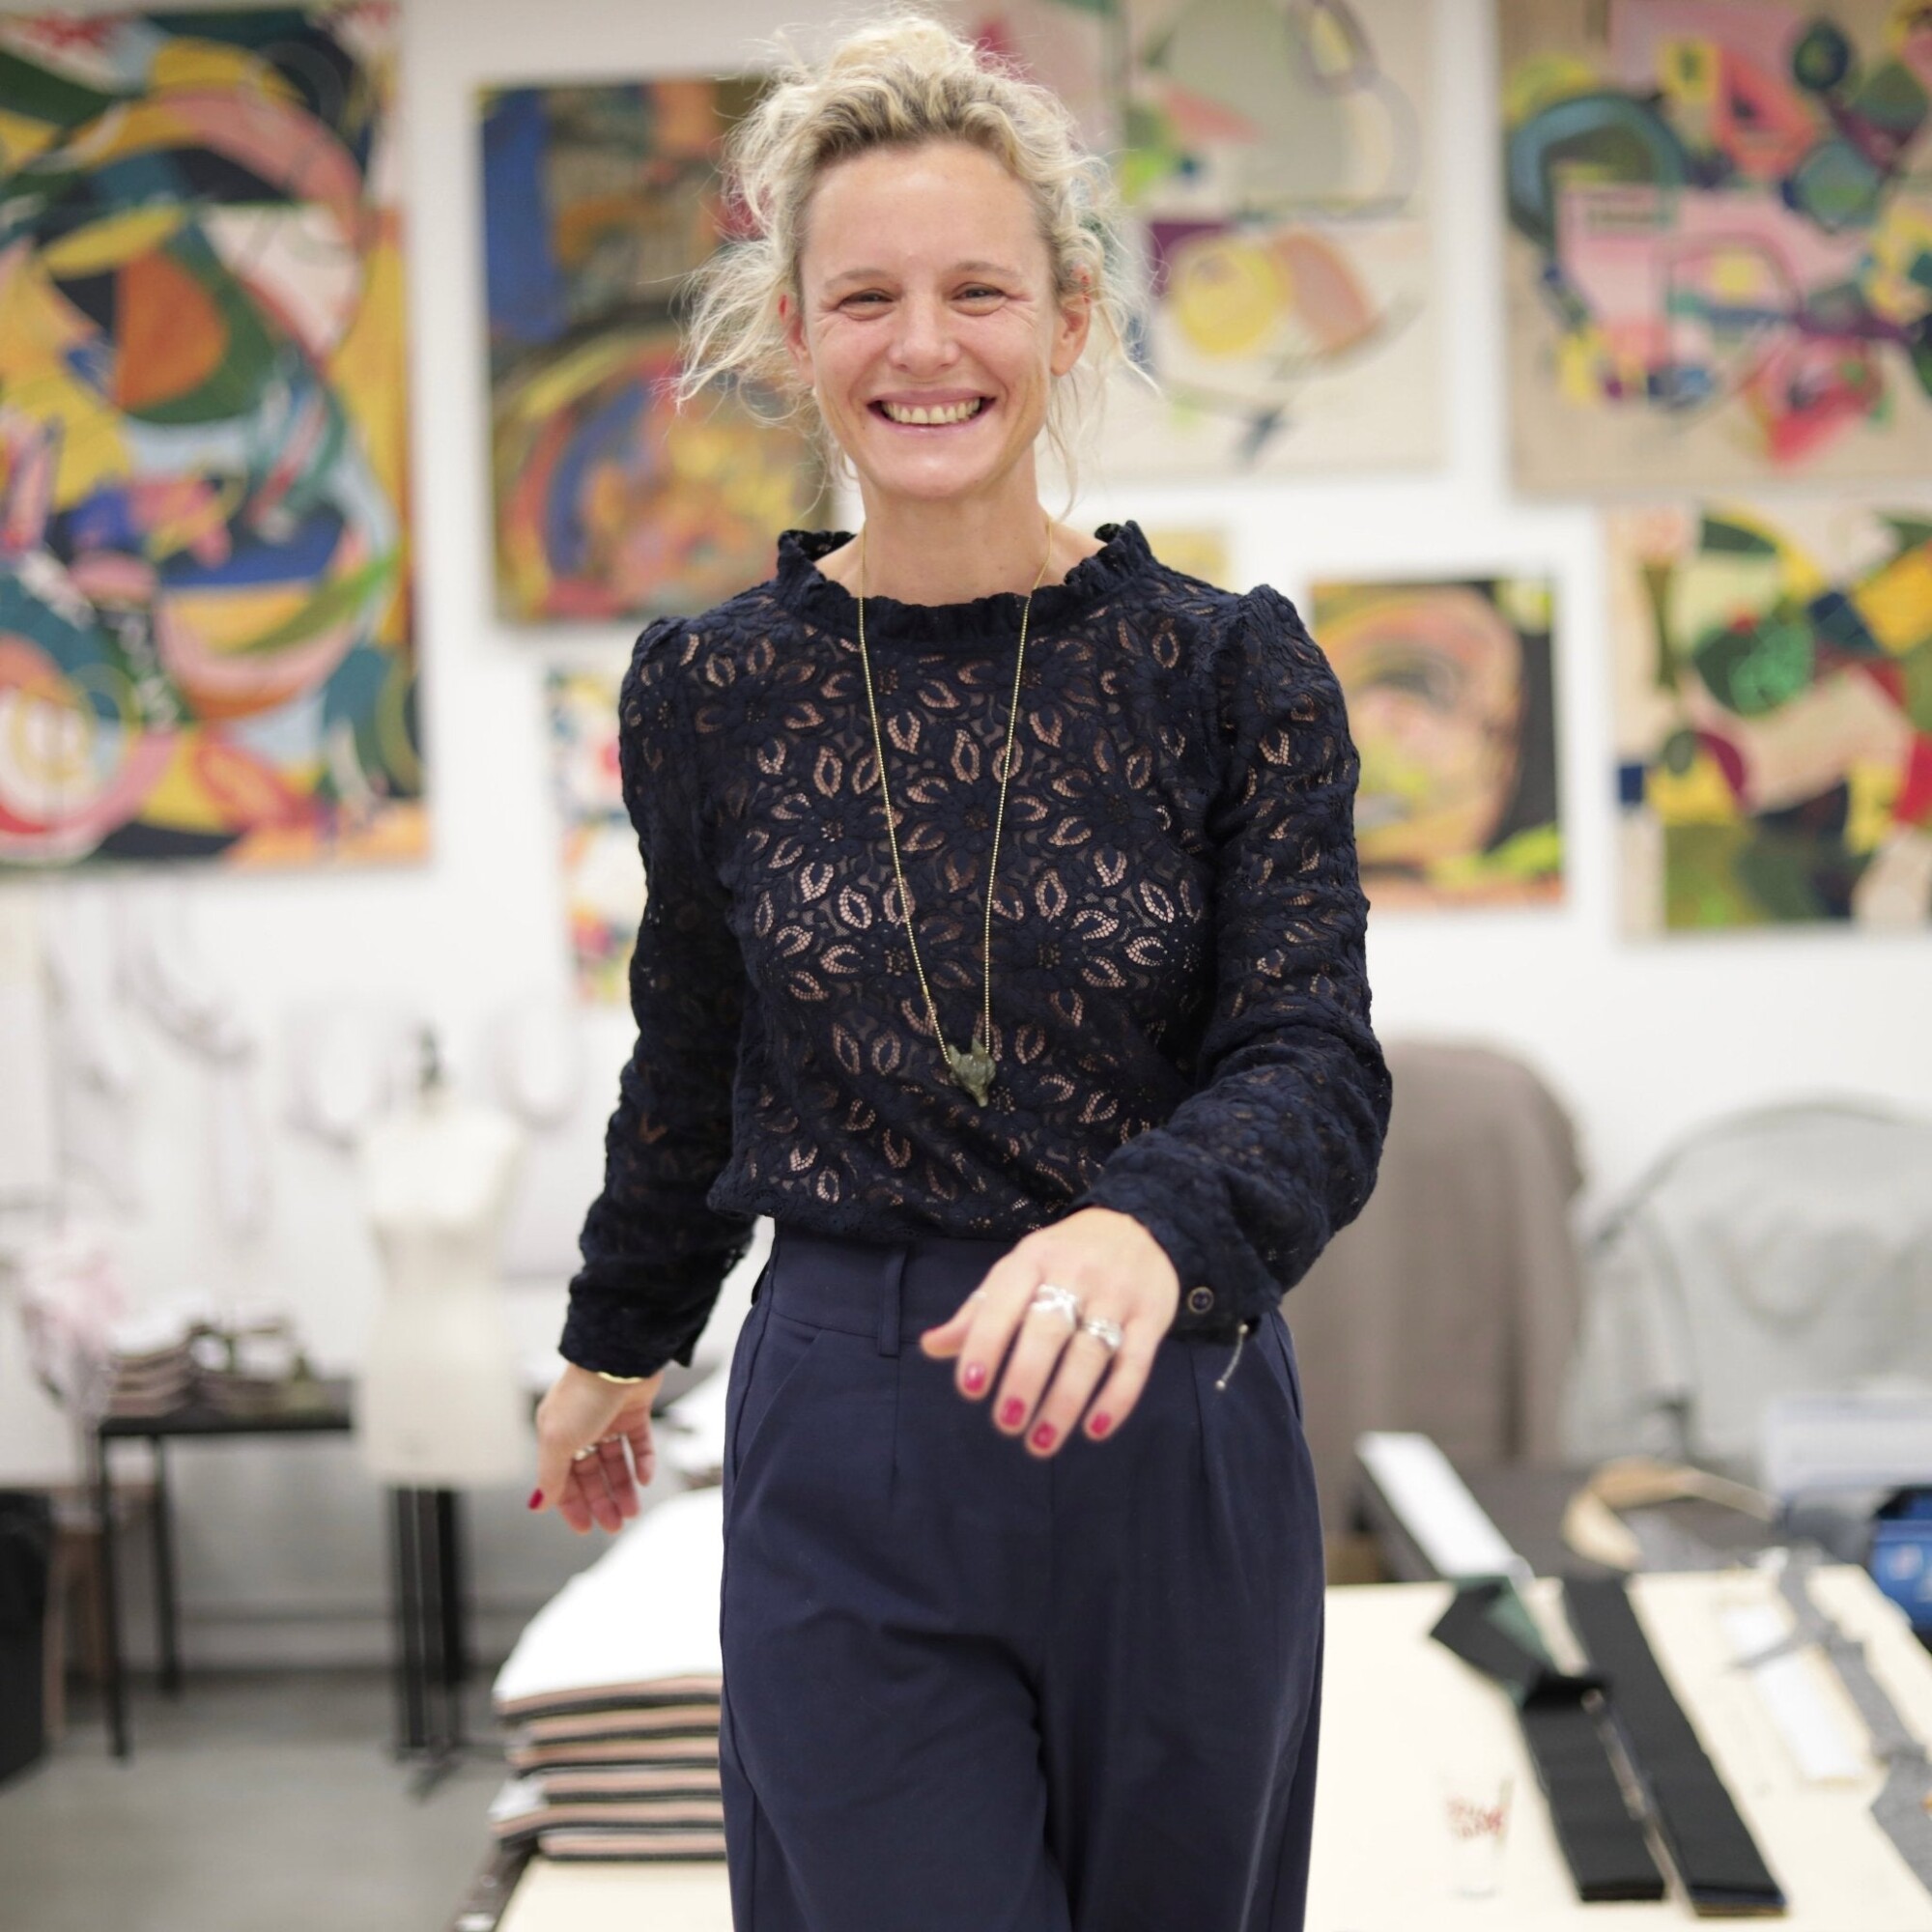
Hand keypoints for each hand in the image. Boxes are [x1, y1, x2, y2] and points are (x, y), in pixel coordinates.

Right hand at [532, 1363, 664, 1533]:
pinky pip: (639, 1443)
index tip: (586, 1529)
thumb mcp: (558, 1440)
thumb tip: (537, 1504)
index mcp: (556, 1434)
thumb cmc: (583, 1397)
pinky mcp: (635, 1410)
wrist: (619, 1358)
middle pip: (591, 1473)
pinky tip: (644, 1478)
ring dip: (623, 1488)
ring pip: (616, 1462)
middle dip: (602, 1501)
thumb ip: (550, 1475)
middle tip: (616, 1526)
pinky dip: (642, 1462)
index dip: (572, 1505)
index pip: (562, 1478)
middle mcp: (581, 1427)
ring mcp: (608, 1418)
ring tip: (633, 1512)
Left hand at [919, 1207, 1179, 1455]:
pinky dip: (1116, 1399)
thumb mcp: (1018, 1271)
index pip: (1003, 1302)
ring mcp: (1117, 1294)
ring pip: (1090, 1353)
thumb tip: (930, 1346)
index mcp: (1032, 1259)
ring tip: (1039, 1441)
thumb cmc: (1063, 1258)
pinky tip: (1095, 1429)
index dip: (985, 1345)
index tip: (970, 1388)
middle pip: (1047, 1331)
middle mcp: (1075, 1273)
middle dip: (1024, 1380)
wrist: (1137, 1225)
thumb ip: (979, 1312)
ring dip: (1064, 1401)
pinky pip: (1135, 1363)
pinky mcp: (1152, 1316)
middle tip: (1006, 1423)